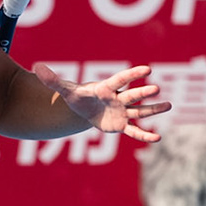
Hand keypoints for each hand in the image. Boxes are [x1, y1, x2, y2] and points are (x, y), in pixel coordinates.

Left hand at [33, 63, 169, 141]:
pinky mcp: (121, 126)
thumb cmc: (76, 96)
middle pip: (132, 95)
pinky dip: (144, 136)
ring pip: (140, 111)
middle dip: (143, 93)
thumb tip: (36, 67)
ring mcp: (122, 112)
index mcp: (106, 88)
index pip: (121, 80)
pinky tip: (158, 139)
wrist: (83, 109)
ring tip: (169, 105)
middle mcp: (118, 99)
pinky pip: (134, 131)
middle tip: (157, 88)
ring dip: (154, 109)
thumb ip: (52, 80)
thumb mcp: (64, 90)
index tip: (147, 69)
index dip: (133, 75)